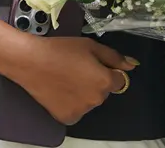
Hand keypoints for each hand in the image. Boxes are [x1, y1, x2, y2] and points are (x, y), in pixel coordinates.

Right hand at [0, 19, 137, 124]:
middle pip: (104, 91)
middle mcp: (96, 100)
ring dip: (84, 93)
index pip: (119, 80)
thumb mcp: (91, 46)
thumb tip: (132, 65)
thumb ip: (114, 57)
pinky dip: (72, 103)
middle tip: (77, 69)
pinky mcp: (67, 118)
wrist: (31, 61)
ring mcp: (81, 111)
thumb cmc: (62, 50)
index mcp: (104, 81)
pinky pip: (77, 111)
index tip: (92, 64)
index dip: (107, 70)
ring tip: (66, 78)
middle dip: (96, 81)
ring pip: (90, 101)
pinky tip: (61, 90)